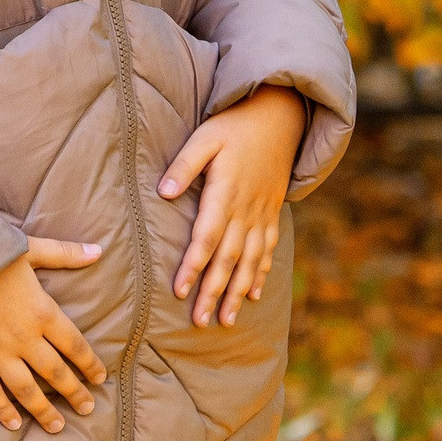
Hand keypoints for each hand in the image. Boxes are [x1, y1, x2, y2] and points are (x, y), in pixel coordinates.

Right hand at [0, 238, 105, 434]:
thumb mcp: (27, 249)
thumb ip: (64, 253)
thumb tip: (98, 251)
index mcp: (42, 312)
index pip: (75, 345)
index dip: (90, 364)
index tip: (99, 378)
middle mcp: (25, 338)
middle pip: (56, 373)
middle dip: (75, 393)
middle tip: (87, 408)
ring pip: (28, 390)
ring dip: (45, 411)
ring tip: (58, 426)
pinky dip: (3, 410)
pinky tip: (13, 424)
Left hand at [159, 82, 305, 326]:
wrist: (278, 119)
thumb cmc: (233, 127)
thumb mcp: (204, 138)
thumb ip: (184, 165)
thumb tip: (162, 192)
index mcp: (225, 194)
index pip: (206, 238)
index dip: (193, 266)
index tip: (180, 291)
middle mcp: (246, 211)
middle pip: (228, 259)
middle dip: (213, 291)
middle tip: (200, 321)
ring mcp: (262, 214)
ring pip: (249, 261)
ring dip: (236, 292)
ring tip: (225, 320)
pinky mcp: (271, 213)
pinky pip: (267, 250)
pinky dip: (260, 274)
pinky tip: (252, 294)